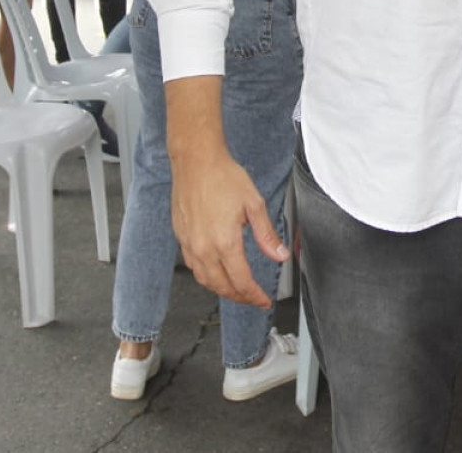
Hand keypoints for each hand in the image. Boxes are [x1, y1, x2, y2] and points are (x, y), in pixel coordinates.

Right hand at [171, 148, 286, 306]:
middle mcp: (204, 248)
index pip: (241, 282)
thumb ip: (266, 235)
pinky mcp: (181, 237)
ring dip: (222, 290)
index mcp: (225, 242)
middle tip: (253, 298)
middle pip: (222, 287)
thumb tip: (280, 254)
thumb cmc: (222, 176)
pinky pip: (194, 267)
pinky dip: (207, 277)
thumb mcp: (254, 204)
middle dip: (240, 297)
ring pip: (205, 280)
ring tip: (237, 290)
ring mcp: (189, 244)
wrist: (196, 161)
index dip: (255, 296)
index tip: (263, 300)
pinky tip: (216, 272)